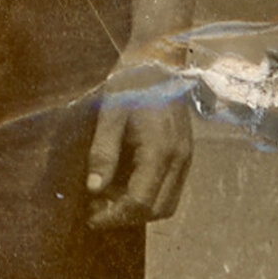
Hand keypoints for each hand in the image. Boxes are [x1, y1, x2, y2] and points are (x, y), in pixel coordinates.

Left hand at [84, 70, 197, 231]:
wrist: (158, 60)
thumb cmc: (131, 84)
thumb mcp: (109, 115)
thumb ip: (103, 154)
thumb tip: (94, 189)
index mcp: (160, 150)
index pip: (140, 202)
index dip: (114, 216)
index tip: (91, 217)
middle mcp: (179, 159)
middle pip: (157, 210)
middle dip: (126, 217)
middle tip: (98, 209)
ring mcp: (186, 158)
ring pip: (167, 204)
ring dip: (139, 209)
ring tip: (110, 197)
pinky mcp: (185, 154)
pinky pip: (171, 189)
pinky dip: (149, 195)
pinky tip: (126, 183)